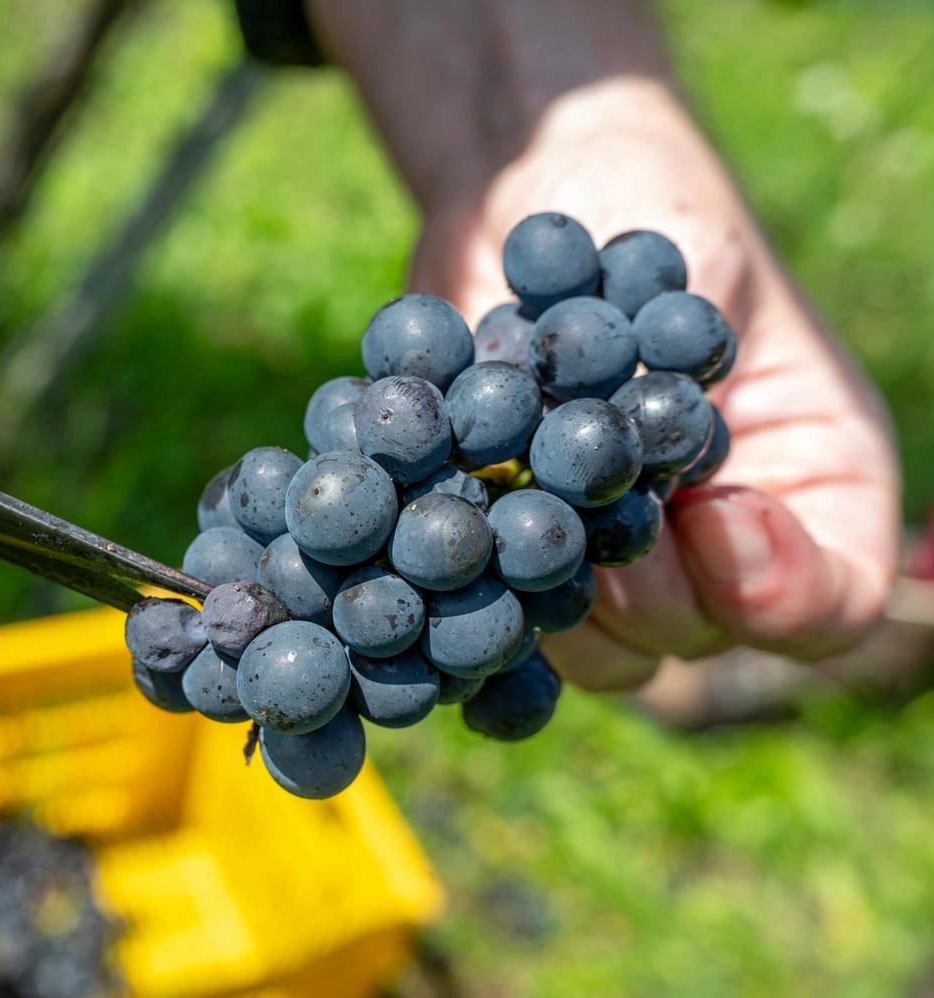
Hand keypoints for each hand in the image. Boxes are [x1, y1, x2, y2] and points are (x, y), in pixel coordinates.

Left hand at [309, 0, 901, 688]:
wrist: (524, 196)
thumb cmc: (631, 196)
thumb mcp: (687, 249)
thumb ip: (685, 356)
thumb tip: (660, 481)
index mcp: (803, 475)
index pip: (832, 599)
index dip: (780, 589)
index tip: (711, 508)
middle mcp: (707, 540)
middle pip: (686, 635)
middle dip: (634, 583)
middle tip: (577, 493)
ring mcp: (605, 557)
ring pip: (586, 648)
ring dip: (532, 586)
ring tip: (488, 496)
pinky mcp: (511, 548)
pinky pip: (491, 615)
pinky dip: (452, 589)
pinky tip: (409, 545)